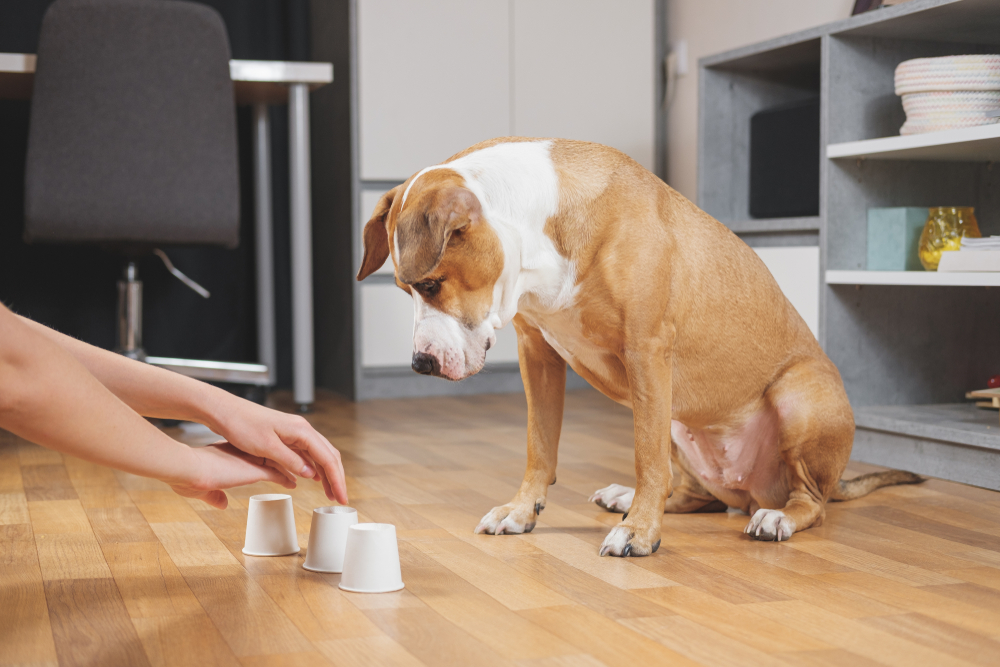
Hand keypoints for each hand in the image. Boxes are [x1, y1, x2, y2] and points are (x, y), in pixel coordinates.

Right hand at [169, 442, 295, 508]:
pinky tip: (295, 483)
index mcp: (230, 452)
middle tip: (294, 467)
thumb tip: (222, 504)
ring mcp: (251, 459)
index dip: (264, 459)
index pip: (253, 454)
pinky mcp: (255, 469)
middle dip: (283, 462)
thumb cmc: (187, 475)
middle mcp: (244, 453)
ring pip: (277, 463)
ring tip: (298, 477)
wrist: (188, 467)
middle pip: (270, 455)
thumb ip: (213, 496)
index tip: (270, 464)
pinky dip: (287, 477)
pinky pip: (278, 472)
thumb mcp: (201, 488)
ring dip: (289, 470)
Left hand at [207, 399, 347, 504]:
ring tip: (329, 493)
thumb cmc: (242, 425)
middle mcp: (302, 430)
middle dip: (336, 478)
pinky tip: (313, 479)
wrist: (225, 411)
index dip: (337, 480)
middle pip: (328, 456)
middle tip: (339, 498)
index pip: (327, 458)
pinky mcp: (285, 436)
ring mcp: (294, 432)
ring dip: (326, 474)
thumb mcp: (266, 447)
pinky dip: (313, 467)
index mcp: (301, 431)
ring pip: (319, 455)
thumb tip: (311, 474)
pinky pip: (306, 453)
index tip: (341, 497)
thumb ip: (290, 461)